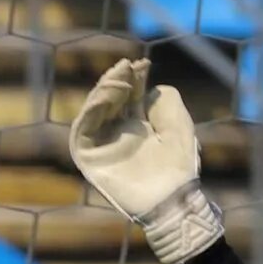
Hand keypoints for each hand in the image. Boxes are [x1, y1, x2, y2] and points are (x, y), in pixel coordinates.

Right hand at [69, 57, 223, 263]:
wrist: (172, 200)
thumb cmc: (179, 167)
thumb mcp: (178, 124)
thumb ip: (164, 100)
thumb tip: (146, 87)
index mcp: (137, 126)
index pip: (128, 95)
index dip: (134, 77)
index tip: (143, 63)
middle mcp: (117, 132)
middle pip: (109, 98)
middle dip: (118, 79)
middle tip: (129, 66)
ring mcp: (101, 144)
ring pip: (94, 108)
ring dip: (106, 89)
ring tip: (123, 80)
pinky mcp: (88, 156)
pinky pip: (83, 127)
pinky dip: (93, 107)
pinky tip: (109, 95)